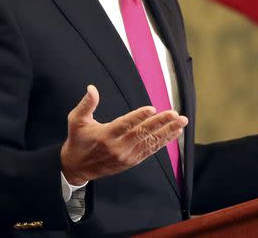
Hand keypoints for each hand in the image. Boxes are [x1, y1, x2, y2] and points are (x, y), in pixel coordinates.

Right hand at [60, 85, 187, 184]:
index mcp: (104, 135)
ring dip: (167, 132)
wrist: (76, 168)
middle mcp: (117, 147)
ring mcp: (126, 156)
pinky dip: (164, 142)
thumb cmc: (78, 141)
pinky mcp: (132, 161)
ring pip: (150, 142)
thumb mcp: (76, 121)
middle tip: (175, 114)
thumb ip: (86, 104)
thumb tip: (92, 88)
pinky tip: (175, 133)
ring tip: (181, 122)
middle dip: (160, 123)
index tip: (152, 109)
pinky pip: (150, 150)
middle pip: (142, 133)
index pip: (124, 125)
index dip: (138, 117)